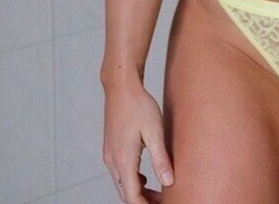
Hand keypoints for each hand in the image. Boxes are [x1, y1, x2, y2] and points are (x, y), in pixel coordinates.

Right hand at [102, 83, 173, 202]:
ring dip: (138, 190)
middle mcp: (113, 161)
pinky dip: (132, 179)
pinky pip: (120, 172)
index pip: (132, 196)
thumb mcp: (154, 131)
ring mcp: (109, 154)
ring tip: (158, 192)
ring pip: (122, 183)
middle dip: (143, 200)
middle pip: (126, 192)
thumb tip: (169, 181)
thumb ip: (161, 157)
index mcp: (123, 159)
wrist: (121, 86)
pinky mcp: (111, 147)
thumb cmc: (138, 105)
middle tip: (164, 200)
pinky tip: (145, 176)